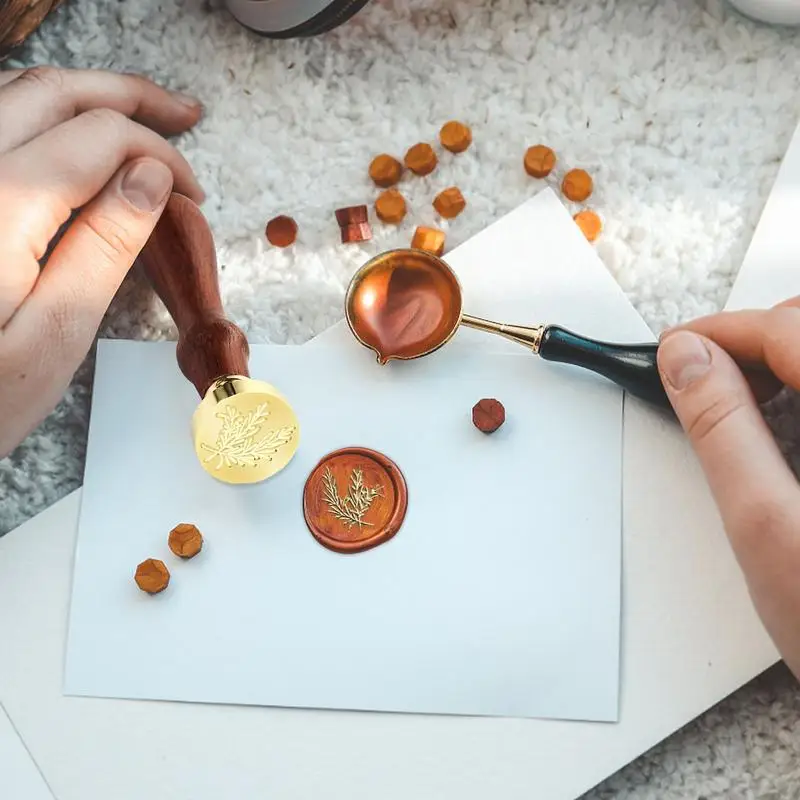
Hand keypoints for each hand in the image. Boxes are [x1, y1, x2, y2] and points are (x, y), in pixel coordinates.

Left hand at [0, 66, 203, 456]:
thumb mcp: (55, 335)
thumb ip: (103, 247)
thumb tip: (150, 178)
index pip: (100, 137)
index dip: (159, 154)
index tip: (191, 192)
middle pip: (54, 94)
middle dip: (128, 97)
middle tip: (183, 114)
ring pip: (16, 96)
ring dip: (84, 98)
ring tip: (137, 115)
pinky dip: (40, 116)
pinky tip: (70, 138)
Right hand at [658, 301, 799, 677]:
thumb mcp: (766, 526)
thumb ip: (722, 430)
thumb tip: (687, 362)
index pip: (792, 331)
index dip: (723, 331)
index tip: (676, 348)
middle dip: (754, 338)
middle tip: (701, 372)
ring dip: (780, 359)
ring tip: (735, 397)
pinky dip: (799, 390)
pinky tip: (780, 421)